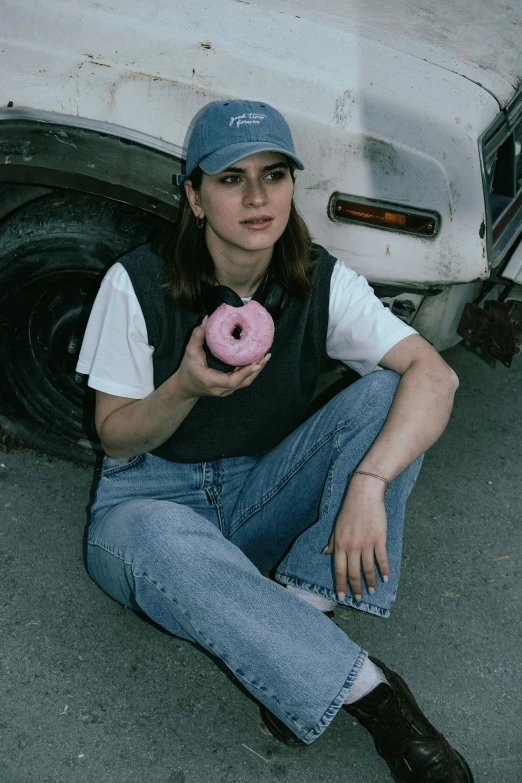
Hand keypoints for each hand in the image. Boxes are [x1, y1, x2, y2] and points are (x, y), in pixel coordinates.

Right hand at [175, 315, 270, 399]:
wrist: (186, 387)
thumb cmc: (188, 370)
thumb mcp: (190, 352)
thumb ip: (197, 336)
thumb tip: (206, 319)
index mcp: (211, 380)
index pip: (232, 380)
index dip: (245, 372)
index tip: (257, 362)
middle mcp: (221, 389)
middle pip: (244, 382)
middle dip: (257, 369)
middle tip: (266, 354)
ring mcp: (226, 390)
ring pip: (245, 382)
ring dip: (256, 370)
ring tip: (265, 356)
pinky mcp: (229, 388)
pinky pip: (243, 381)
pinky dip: (251, 371)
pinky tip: (257, 360)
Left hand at [323, 477, 389, 600]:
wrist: (364, 495)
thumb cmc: (349, 510)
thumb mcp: (336, 526)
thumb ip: (332, 542)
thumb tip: (325, 554)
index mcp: (340, 544)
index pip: (338, 569)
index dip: (340, 584)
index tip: (342, 596)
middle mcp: (352, 546)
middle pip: (353, 572)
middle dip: (356, 587)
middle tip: (359, 598)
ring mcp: (366, 543)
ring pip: (368, 568)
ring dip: (370, 582)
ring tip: (372, 591)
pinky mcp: (379, 539)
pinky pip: (381, 558)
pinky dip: (384, 570)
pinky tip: (385, 578)